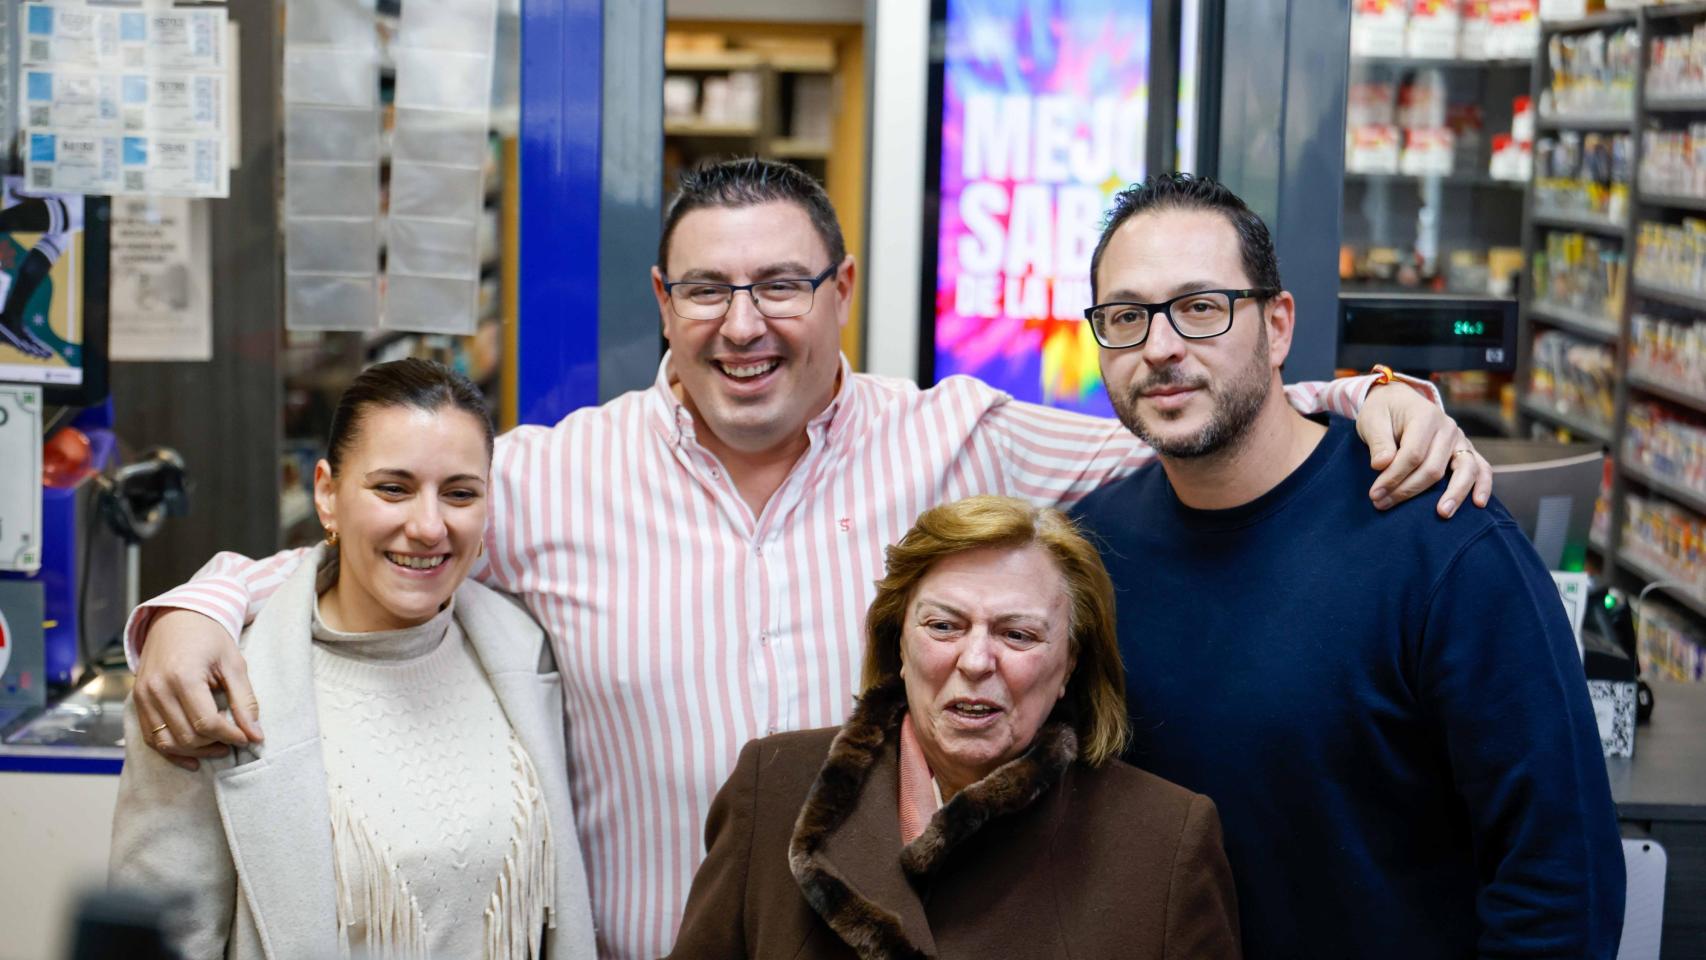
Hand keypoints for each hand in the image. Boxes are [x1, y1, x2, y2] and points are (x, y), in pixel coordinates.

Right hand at [132, 608, 263, 771]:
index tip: (247, 738)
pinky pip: (151, 738)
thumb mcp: (234, 664)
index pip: (206, 722)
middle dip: (215, 744)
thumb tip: (256, 735)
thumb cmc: (209, 637)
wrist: (177, 618)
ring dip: (195, 751)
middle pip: (186, 736)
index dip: (230, 736)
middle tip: (235, 740)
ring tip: (219, 747)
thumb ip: (245, 700)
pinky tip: (193, 757)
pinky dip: (171, 751)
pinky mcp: (137, 701)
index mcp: (183, 676)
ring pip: (167, 742)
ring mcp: (143, 696)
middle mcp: (157, 689)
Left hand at [1356, 384, 1492, 517]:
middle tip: (1383, 504)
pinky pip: (1482, 467)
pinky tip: (1478, 503)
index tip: (1375, 494)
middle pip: (1433, 468)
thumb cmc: (1384, 412)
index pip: (1412, 455)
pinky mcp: (1465, 450)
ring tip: (1442, 513)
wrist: (1398, 401)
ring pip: (1464, 470)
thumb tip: (1381, 465)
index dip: (1394, 477)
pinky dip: (1483, 485)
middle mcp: (1447, 428)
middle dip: (1408, 490)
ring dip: (1454, 494)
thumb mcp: (1372, 420)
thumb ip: (1378, 442)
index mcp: (1425, 417)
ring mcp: (1460, 439)